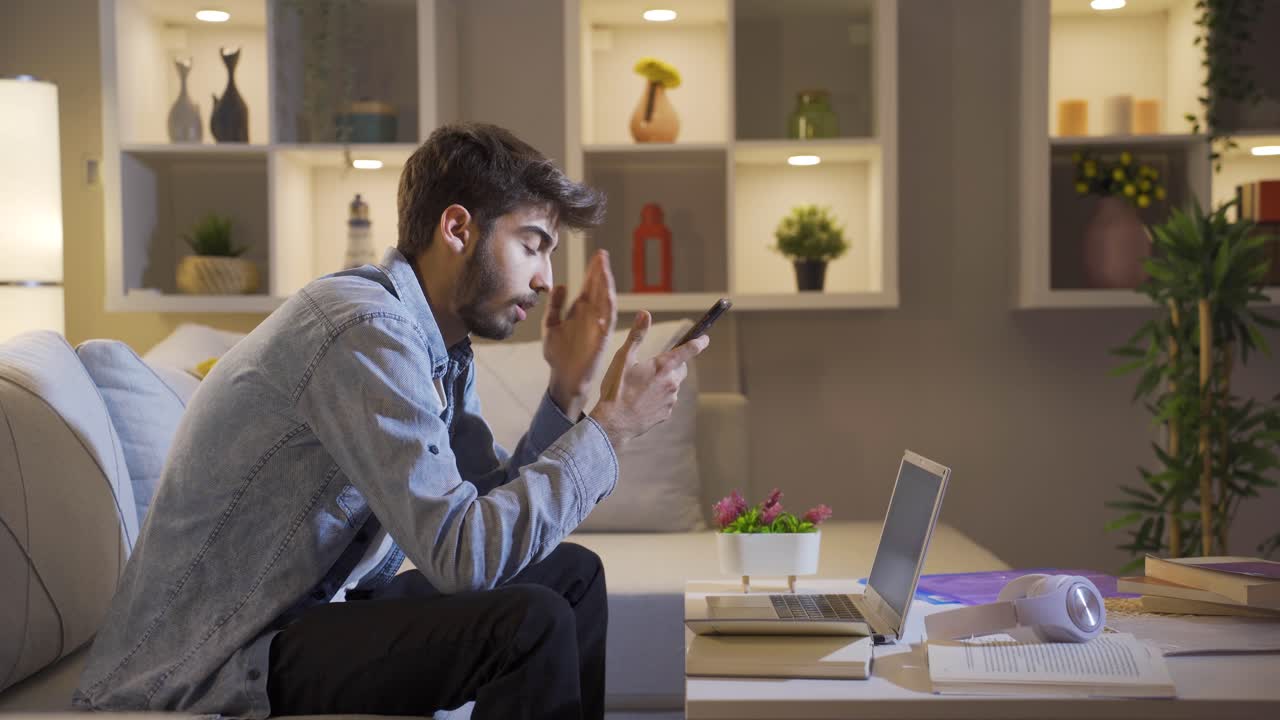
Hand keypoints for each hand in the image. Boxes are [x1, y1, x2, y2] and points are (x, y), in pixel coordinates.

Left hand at [543, 250, 616, 417]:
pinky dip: (608, 307)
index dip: (592, 271)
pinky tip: (608, 294)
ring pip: (605, 301)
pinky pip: (607, 320)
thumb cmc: (557, 354)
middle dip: (600, 272)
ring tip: (605, 269)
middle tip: (603, 255)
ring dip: (606, 285)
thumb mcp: (550, 325)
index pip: (589, 286)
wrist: (562, 377)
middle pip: (598, 289)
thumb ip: (555, 306)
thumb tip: (561, 285)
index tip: (597, 255)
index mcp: (579, 311)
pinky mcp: (601, 338)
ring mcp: (597, 326)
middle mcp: (591, 316)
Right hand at [589, 311, 709, 448]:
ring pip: (673, 385)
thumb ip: (637, 335)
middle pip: (681, 368)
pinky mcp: (666, 413)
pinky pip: (667, 401)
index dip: (699, 342)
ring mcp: (670, 399)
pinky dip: (659, 398)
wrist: (613, 422)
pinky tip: (642, 400)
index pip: (688, 350)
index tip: (705, 339)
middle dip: (673, 365)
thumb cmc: (616, 389)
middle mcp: (671, 382)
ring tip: (642, 387)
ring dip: (663, 382)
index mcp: (662, 366)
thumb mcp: (623, 358)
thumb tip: (645, 313)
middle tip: (654, 367)